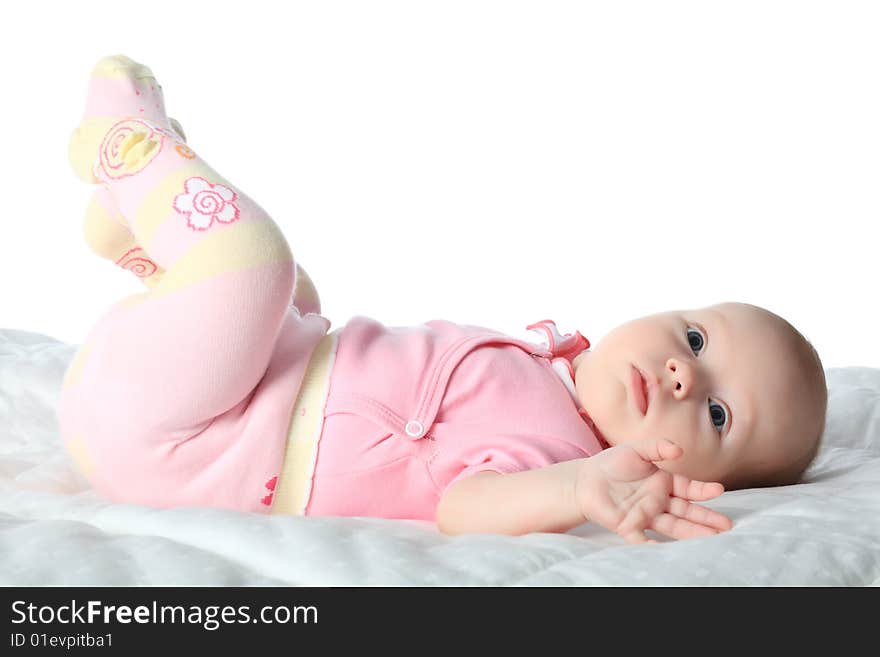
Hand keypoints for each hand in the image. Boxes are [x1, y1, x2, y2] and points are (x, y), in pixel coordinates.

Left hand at [575, 439, 732, 542]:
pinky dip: (653, 546)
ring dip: (692, 532)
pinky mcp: (629, 526)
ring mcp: (646, 515)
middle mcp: (658, 501)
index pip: (688, 488)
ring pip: (673, 526)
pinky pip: (643, 538)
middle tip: (727, 525)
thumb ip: (657, 448)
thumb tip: (678, 450)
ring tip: (713, 538)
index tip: (719, 490)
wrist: (584, 479)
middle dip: (706, 518)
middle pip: (686, 511)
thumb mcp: (635, 449)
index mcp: (662, 483)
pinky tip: (666, 552)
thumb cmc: (611, 463)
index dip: (703, 490)